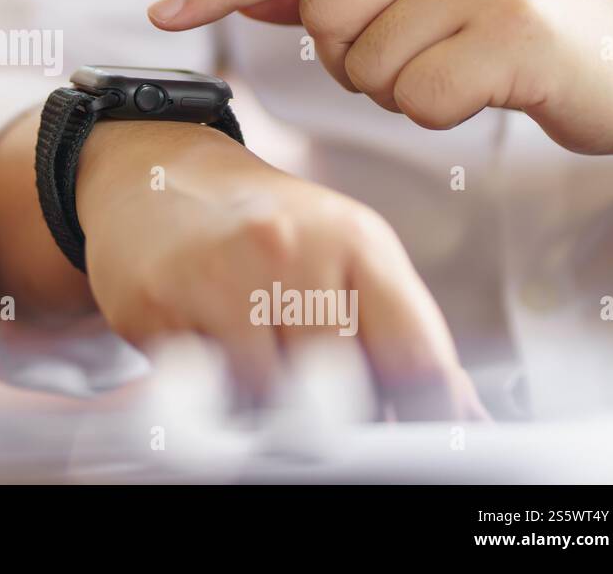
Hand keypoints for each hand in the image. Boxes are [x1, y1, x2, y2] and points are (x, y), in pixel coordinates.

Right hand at [75, 119, 485, 419]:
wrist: (154, 177)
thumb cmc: (258, 221)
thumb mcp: (344, 247)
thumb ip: (400, 326)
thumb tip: (458, 413)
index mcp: (354, 239)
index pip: (415, 358)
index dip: (422, 415)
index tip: (415, 435)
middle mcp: (289, 250)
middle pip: (342, 391)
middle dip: (337, 411)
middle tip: (324, 404)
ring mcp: (218, 278)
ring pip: (270, 402)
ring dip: (269, 406)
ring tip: (259, 364)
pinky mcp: (157, 307)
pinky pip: (203, 392)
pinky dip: (213, 392)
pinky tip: (210, 353)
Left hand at [148, 0, 612, 162]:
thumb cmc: (503, 24)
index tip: (161, 13)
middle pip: (322, 17)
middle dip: (351, 56)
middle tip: (417, 49)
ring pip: (363, 64)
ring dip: (396, 87)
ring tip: (455, 63)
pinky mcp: (512, 32)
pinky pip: (415, 99)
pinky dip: (436, 112)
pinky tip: (481, 88)